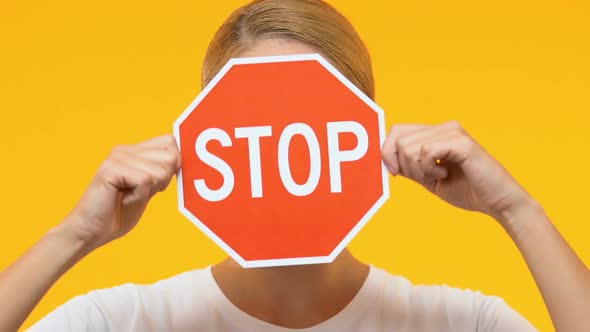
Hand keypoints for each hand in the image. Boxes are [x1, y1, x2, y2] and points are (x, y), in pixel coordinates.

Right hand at [64, 135, 180, 248]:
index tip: (156, 184)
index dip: (173, 165)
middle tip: (139, 192)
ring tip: (129, 196)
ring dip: (149, 191)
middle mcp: (125, 150)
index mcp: (134, 151)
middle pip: (170, 156)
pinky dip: (139, 197)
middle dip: (163, 181)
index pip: (170, 142)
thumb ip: (163, 173)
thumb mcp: (149, 190)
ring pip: (160, 170)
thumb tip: (182, 158)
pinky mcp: (110, 169)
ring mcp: (117, 157)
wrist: (90, 232)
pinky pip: (145, 181)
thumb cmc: (118, 213)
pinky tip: (123, 200)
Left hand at [381, 121, 532, 223]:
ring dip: (417, 169)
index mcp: (437, 133)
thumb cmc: (467, 191)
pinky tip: (445, 174)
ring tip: (438, 176)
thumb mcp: (428, 178)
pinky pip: (425, 151)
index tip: (395, 173)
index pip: (397, 131)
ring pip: (409, 146)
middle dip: (402, 164)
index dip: (388, 152)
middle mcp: (445, 127)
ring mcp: (453, 132)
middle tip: (424, 177)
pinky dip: (429, 169)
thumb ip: (408, 166)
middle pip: (398, 137)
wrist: (499, 203)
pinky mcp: (460, 142)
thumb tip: (383, 158)